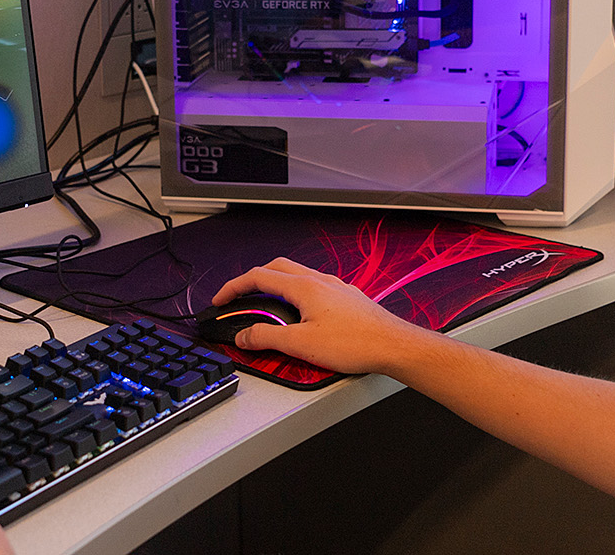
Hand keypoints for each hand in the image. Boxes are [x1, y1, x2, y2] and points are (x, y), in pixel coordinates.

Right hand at [210, 256, 439, 374]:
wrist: (393, 346)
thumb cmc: (357, 343)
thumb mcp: (301, 344)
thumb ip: (266, 338)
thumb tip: (244, 335)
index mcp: (304, 287)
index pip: (257, 277)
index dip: (233, 287)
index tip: (221, 300)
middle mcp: (319, 281)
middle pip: (276, 269)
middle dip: (252, 280)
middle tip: (239, 297)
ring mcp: (335, 287)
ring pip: (296, 276)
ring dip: (275, 285)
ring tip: (265, 305)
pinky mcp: (346, 298)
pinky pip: (314, 286)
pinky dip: (296, 293)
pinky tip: (300, 312)